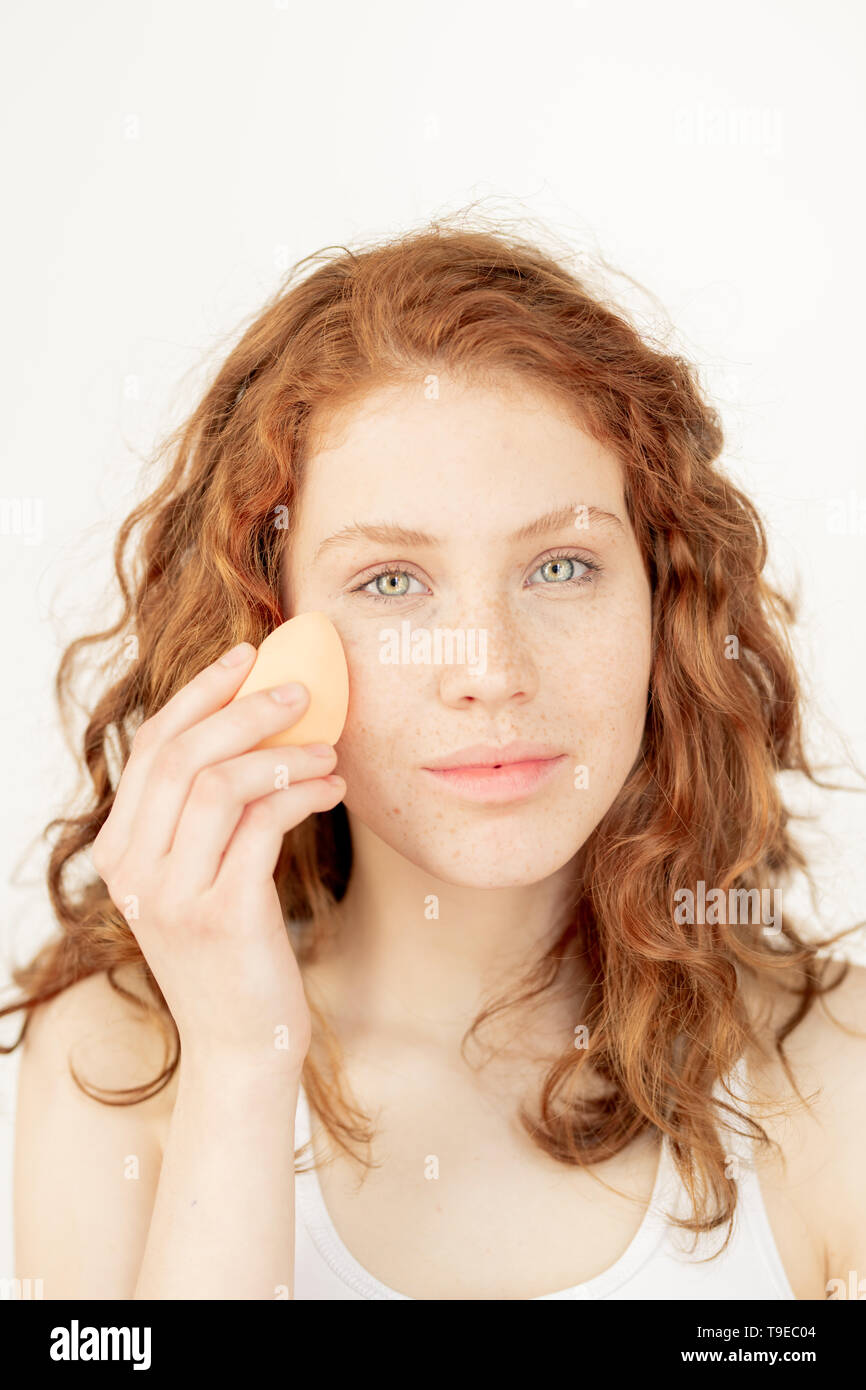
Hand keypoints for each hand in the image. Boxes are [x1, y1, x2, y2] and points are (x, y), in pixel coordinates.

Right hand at [91, 642, 344, 1076]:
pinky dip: (303, 793)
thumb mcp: (197, 876)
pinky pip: (262, 824)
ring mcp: (172, 895)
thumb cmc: (232, 950)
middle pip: (181, 755)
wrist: (244, 1043)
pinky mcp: (222, 915)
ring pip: (220, 783)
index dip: (199, 693)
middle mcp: (133, 870)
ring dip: (284, 754)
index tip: (247, 657)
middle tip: (302, 692)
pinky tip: (332, 790)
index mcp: (120, 851)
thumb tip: (256, 722)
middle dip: (246, 709)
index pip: (152, 748)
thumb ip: (203, 812)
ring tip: (328, 753)